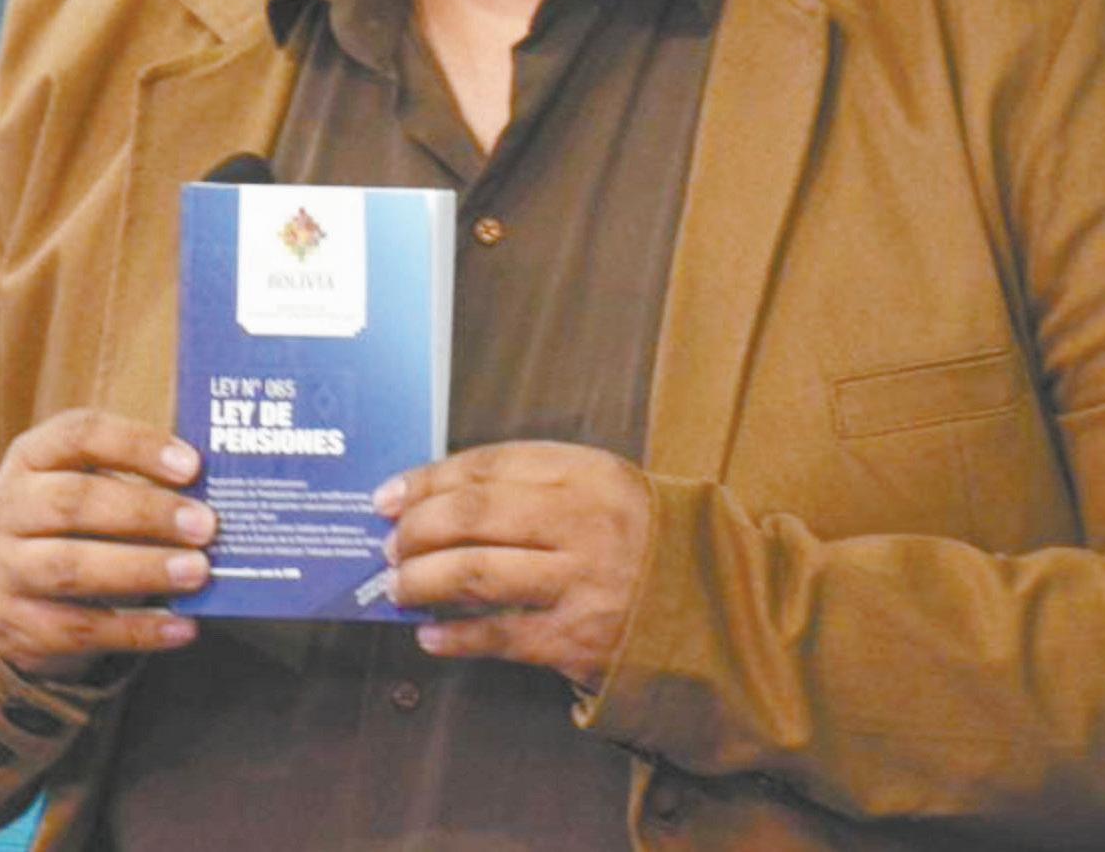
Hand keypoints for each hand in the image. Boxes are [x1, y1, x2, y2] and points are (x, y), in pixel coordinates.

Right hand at [0, 408, 214, 681]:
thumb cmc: (68, 516)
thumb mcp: (84, 479)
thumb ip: (137, 477)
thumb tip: (215, 490)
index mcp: (31, 457)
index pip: (80, 434)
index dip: (137, 446)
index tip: (192, 465)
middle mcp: (7, 509)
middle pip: (73, 502)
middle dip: (145, 513)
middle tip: (205, 525)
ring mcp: (4, 571)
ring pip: (71, 568)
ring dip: (142, 570)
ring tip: (198, 572)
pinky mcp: (15, 627)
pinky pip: (78, 631)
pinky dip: (136, 631)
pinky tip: (182, 627)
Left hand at [376, 440, 651, 688]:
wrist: (715, 608)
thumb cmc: (640, 542)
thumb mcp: (601, 489)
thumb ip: (534, 486)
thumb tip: (442, 500)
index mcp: (587, 473)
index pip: (489, 466)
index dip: (430, 479)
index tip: (390, 494)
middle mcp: (582, 521)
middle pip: (473, 515)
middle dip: (417, 529)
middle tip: (389, 544)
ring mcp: (580, 581)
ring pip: (476, 572)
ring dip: (422, 579)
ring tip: (398, 587)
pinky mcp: (577, 639)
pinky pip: (497, 635)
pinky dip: (454, 635)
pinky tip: (430, 634)